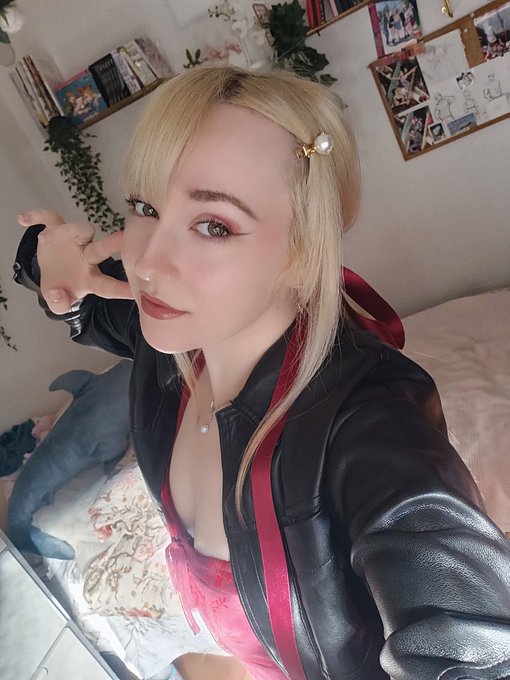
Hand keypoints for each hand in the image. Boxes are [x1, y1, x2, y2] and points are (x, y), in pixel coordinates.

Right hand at [18, 209, 133, 314]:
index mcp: (91, 278)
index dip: (120, 289)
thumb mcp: (57, 300)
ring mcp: (74, 241)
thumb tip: (56, 296)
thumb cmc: (62, 286)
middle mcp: (87, 257)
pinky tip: (23, 219)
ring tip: (44, 240)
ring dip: (63, 233)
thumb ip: (59, 303)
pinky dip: (37, 216)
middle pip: (100, 249)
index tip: (135, 291)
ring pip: (77, 230)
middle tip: (121, 237)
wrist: (51, 270)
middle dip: (111, 244)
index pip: (107, 285)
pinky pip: (49, 217)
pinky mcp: (57, 228)